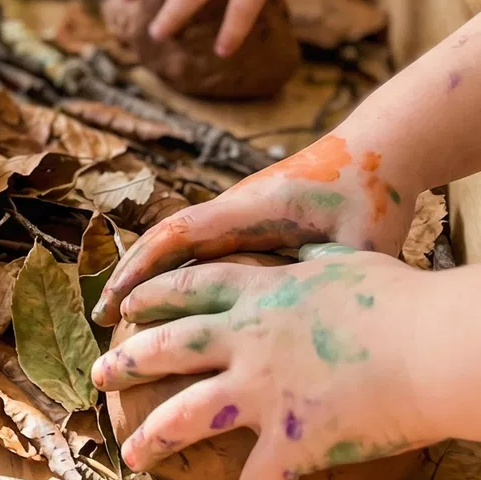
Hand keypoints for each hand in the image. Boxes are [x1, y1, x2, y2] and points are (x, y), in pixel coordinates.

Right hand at [92, 133, 415, 325]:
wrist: (380, 149)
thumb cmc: (373, 192)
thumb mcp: (361, 242)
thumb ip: (334, 280)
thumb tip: (319, 330)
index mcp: (251, 208)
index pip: (179, 235)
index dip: (143, 269)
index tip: (115, 304)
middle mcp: (234, 208)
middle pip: (164, 239)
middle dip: (129, 276)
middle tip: (100, 319)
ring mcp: (239, 213)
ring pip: (178, 244)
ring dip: (147, 274)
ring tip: (122, 319)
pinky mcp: (249, 222)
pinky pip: (200, 248)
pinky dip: (174, 271)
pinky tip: (168, 305)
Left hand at [92, 247, 441, 479]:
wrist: (434, 345)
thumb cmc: (408, 300)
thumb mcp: (351, 263)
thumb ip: (320, 261)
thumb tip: (313, 252)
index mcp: (264, 294)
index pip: (193, 290)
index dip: (154, 297)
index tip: (126, 306)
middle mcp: (249, 339)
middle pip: (169, 348)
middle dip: (127, 362)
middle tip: (97, 375)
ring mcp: (263, 390)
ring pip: (186, 416)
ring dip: (153, 438)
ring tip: (130, 455)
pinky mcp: (291, 439)